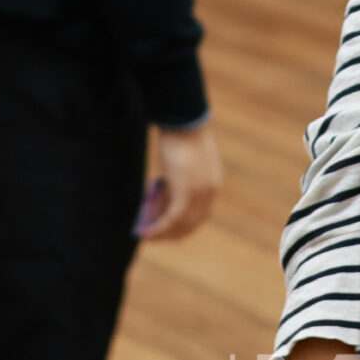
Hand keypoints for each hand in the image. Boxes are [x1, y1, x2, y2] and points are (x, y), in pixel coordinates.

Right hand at [137, 121, 222, 240]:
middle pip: (192, 223)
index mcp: (213, 183)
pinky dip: (158, 228)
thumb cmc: (180, 135)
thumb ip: (178, 181)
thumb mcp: (182, 162)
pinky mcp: (185, 193)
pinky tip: (146, 233)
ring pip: (180, 224)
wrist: (182, 121)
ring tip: (146, 236)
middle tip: (156, 237)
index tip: (171, 231)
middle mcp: (209, 192)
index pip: (201, 214)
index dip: (185, 226)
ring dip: (162, 234)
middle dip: (173, 233)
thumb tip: (162, 197)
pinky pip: (171, 219)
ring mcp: (199, 194)